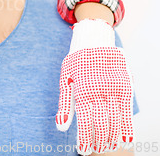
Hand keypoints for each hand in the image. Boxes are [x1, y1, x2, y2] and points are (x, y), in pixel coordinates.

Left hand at [56, 19, 133, 154]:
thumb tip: (60, 128)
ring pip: (115, 119)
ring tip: (108, 147)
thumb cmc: (76, 63)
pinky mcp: (124, 87)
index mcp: (82, 91)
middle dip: (98, 140)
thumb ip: (64, 105)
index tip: (84, 151)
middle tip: (96, 150)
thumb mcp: (65, 80)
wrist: (94, 42)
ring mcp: (113, 89)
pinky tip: (124, 139)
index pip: (85, 122)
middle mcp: (99, 92)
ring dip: (112, 136)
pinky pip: (127, 111)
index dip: (85, 138)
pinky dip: (127, 127)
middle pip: (101, 123)